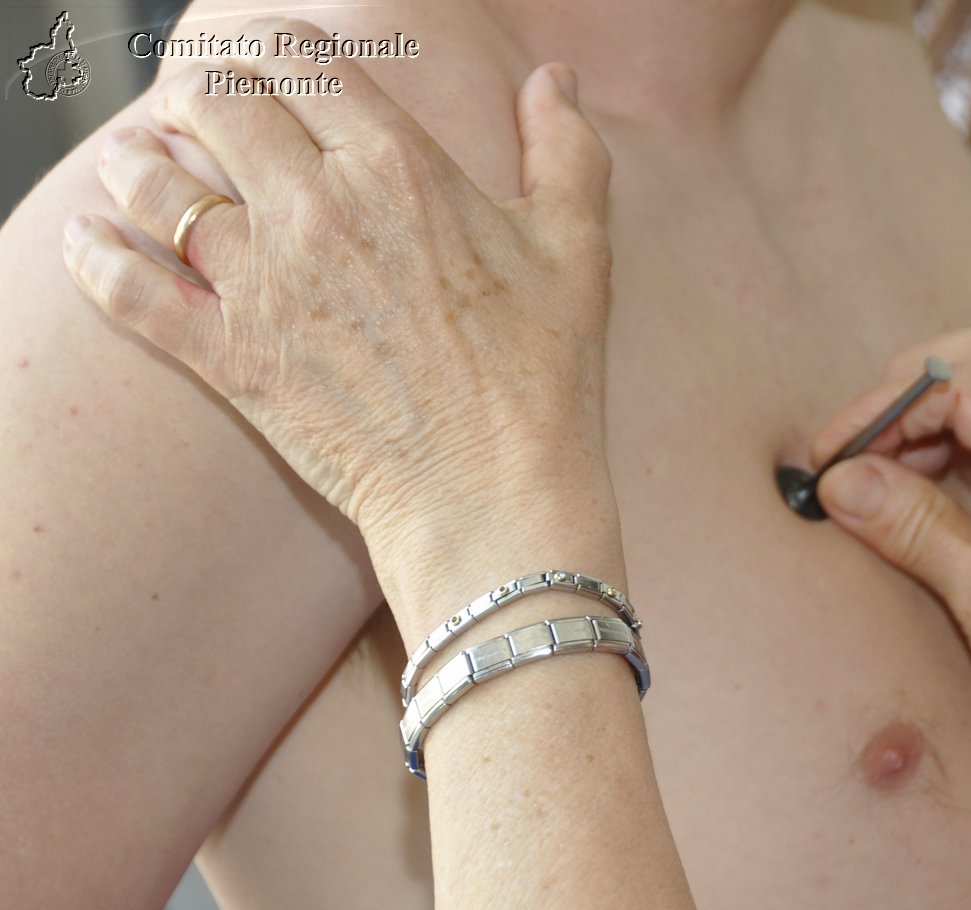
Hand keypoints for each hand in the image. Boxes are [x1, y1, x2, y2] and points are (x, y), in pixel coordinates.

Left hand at [61, 20, 614, 560]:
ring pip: (156, 183)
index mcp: (400, 166)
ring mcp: (265, 284)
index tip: (266, 67)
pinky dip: (93, 254)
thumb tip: (555, 78)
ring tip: (138, 163)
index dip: (271, 47)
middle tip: (197, 112)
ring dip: (137, 160)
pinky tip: (87, 238)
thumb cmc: (543, 375)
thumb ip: (568, 150)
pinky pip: (126, 288)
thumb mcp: (576, 249)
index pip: (301, 58)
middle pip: (215, 100)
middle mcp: (320, 209)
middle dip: (197, 92)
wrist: (495, 494)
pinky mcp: (230, 357)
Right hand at [809, 319, 970, 773]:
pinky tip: (921, 490)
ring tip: (882, 474)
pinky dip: (961, 446)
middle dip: (918, 382)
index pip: (969, 386)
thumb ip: (915, 528)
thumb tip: (841, 480)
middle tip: (862, 440)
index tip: (833, 455)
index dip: (889, 410)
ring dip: (937, 414)